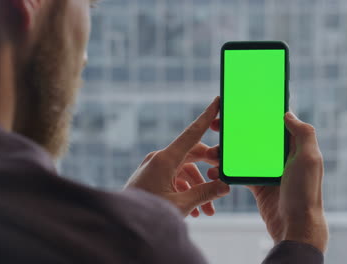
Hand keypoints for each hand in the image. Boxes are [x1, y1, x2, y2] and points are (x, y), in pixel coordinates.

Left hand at [125, 97, 230, 216]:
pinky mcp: (151, 179)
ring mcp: (154, 169)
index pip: (192, 133)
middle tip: (224, 178)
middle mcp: (159, 159)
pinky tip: (196, 211)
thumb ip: (206, 193)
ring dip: (199, 188)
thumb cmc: (148, 214)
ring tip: (209, 210)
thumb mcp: (181, 205)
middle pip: (192, 154)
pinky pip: (174, 179)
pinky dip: (187, 191)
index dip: (206, 117)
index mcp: (165, 159)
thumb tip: (225, 186)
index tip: (217, 101)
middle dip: (209, 169)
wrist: (121, 226)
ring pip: (184, 171)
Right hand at [208, 112, 327, 251]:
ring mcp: (268, 170)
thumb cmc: (305, 192)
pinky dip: (226, 171)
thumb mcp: (309, 158)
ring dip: (226, 152)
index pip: (273, 124)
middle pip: (255, 137)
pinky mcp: (258, 185)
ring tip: (211, 153)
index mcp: (294, 146)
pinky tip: (214, 170)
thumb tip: (287, 113)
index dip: (257, 114)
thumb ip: (303, 133)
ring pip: (243, 154)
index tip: (238, 107)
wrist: (295, 226)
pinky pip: (239, 173)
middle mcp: (281, 156)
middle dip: (235, 130)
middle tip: (216, 125)